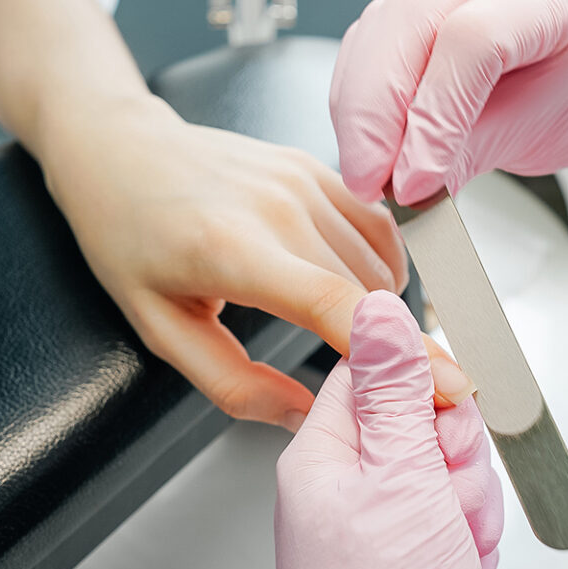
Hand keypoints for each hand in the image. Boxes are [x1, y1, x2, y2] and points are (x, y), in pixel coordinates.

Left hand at [42, 97, 473, 429]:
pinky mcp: (315, 167)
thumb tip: (305, 416)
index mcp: (233, 249)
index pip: (337, 305)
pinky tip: (349, 285)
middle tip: (367, 379)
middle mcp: (278, 205)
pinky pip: (376, 226)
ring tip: (340, 329)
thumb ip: (235, 385)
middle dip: (386, 344)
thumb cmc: (130, 239)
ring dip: (379, 308)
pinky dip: (379, 266)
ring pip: (380, 263)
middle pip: (371, 293)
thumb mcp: (160, 329)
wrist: (121, 152)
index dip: (400, 352)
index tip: (446, 386)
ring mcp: (302, 179)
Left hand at [275, 290, 501, 568]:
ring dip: (467, 507)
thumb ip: (393, 390)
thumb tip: (377, 309)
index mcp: (323, 454)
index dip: (425, 380)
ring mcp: (379, 522)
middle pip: (424, 419)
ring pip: (449, 469)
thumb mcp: (397, 485)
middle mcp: (346, 484)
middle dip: (454, 458)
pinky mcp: (410, 553)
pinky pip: (456, 515)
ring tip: (448, 550)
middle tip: (443, 501)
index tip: (452, 404)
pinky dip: (469, 542)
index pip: (374, 368)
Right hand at [330, 0, 567, 204]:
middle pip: (409, 19)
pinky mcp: (415, 4)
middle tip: (368, 180)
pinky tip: (365, 146)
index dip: (433, 115)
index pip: (472, 38)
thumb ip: (465, 155)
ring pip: (376, 31)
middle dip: (375, 112)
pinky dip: (357, 103)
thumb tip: (403, 186)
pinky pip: (367, 45)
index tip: (414, 181)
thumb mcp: (533, 137)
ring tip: (366, 173)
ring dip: (358, 111)